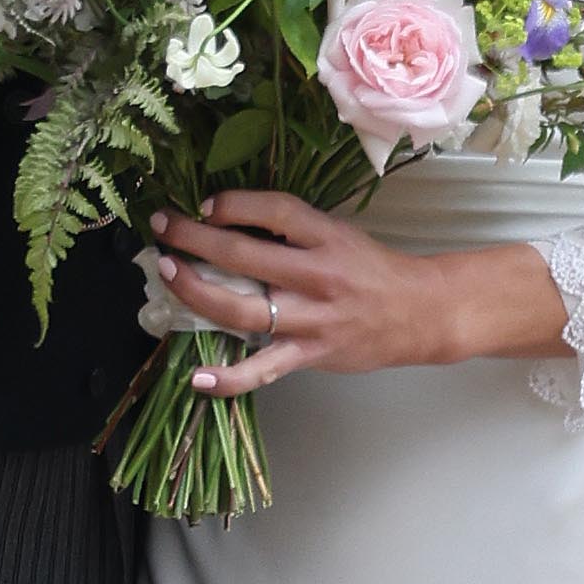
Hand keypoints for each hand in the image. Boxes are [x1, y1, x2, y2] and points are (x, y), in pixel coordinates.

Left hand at [149, 191, 567, 396]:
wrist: (420, 314)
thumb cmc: (374, 270)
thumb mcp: (339, 234)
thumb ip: (293, 229)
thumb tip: (232, 218)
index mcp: (327, 238)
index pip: (275, 210)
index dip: (234, 204)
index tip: (203, 204)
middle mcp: (317, 276)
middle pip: (246, 255)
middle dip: (195, 239)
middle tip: (163, 227)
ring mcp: (312, 319)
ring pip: (244, 309)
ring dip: (197, 292)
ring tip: (168, 274)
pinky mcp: (311, 355)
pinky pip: (265, 370)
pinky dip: (231, 378)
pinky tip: (198, 379)